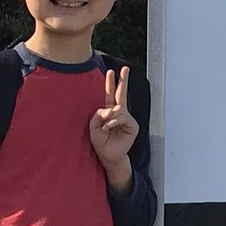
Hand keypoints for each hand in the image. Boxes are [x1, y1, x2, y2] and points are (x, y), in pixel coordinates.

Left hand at [91, 66, 138, 184]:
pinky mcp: (132, 125)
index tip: (111, 71)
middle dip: (123, 81)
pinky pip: (122, 117)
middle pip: (121, 94)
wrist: (109, 156)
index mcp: (109, 112)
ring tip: (105, 127)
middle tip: (125, 68)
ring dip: (109, 117)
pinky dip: (113, 122)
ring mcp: (127, 119)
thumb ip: (98, 115)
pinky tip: (108, 128)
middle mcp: (119, 113)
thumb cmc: (101, 142)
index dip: (110, 83)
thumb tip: (110, 109)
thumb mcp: (93, 127)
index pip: (110, 95)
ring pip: (118, 108)